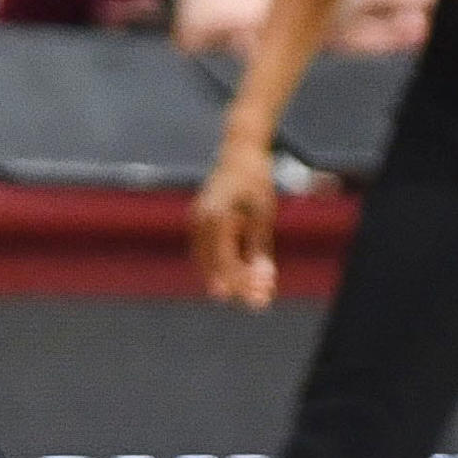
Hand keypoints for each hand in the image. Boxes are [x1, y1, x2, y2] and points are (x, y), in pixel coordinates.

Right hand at [191, 143, 280, 310]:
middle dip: (237, 286)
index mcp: (216, 217)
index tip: (260, 299)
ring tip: (254, 292)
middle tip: (259, 303)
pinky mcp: (197, 222)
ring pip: (208, 262)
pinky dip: (221, 266)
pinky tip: (240, 275)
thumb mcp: (262, 215)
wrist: (239, 154)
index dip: (243, 283)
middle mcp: (200, 221)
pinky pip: (206, 252)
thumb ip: (259, 249)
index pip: (227, 262)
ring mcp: (195, 221)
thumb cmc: (255, 182)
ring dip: (229, 278)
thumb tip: (262, 279)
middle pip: (215, 266)